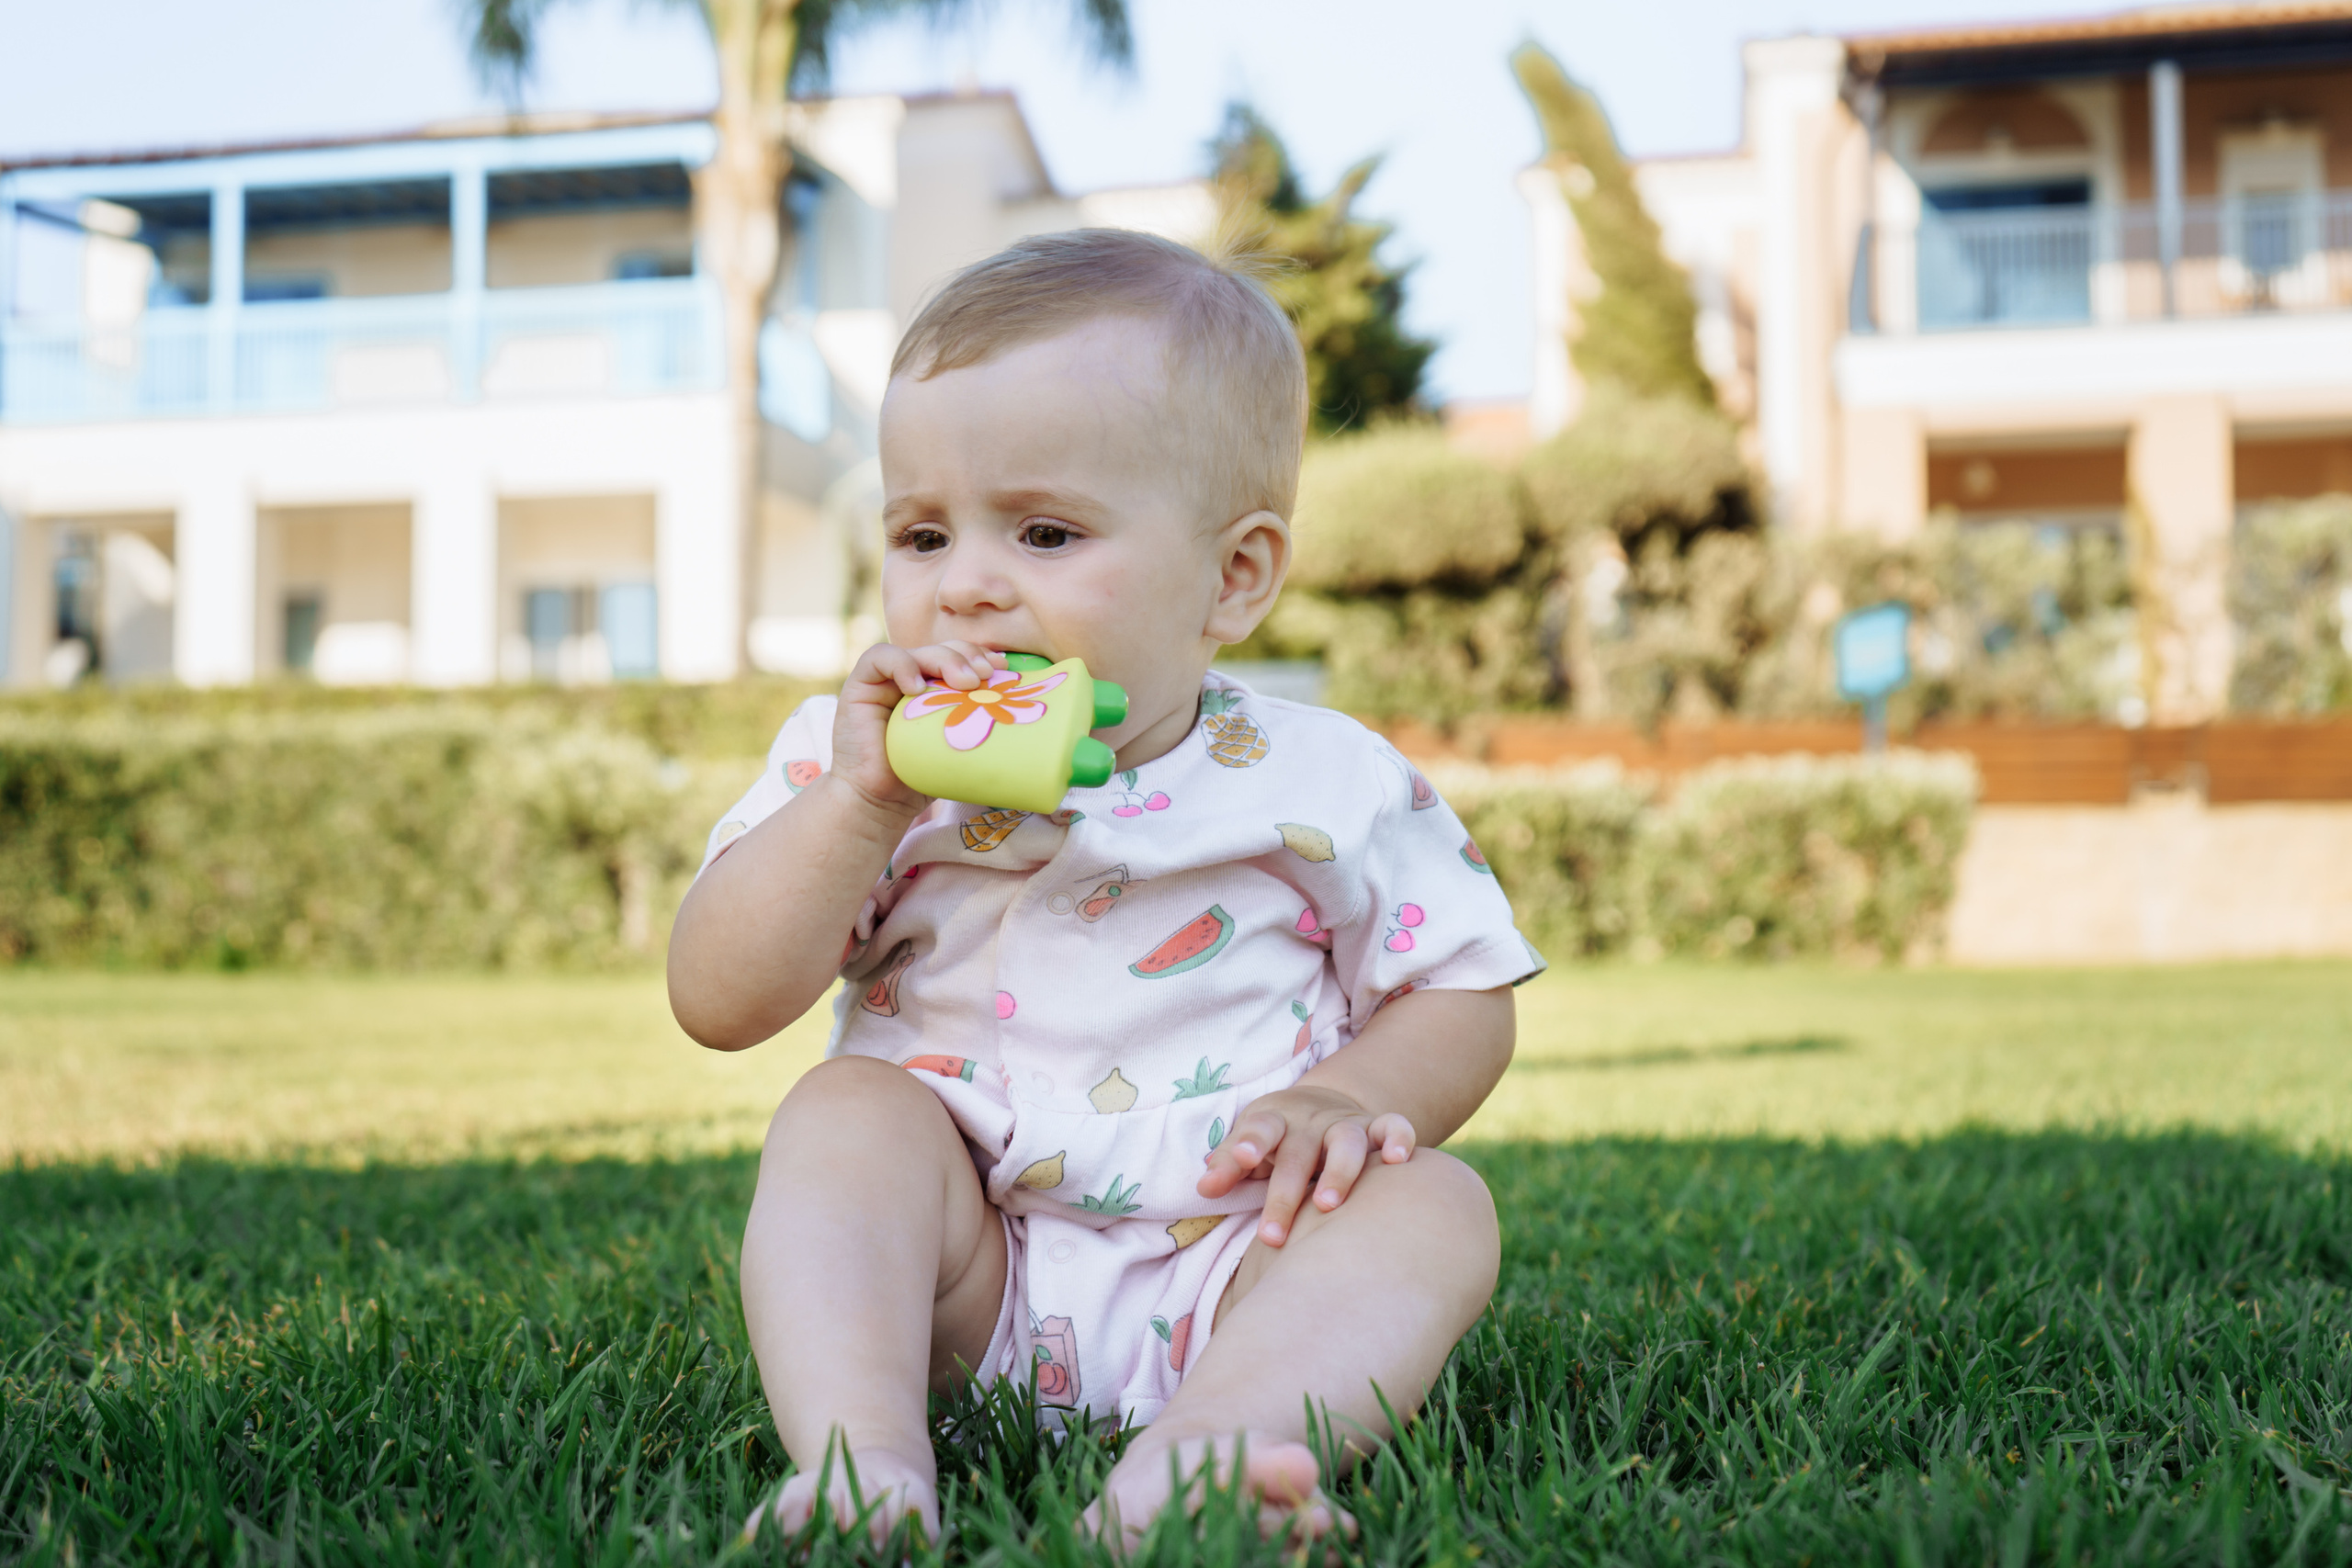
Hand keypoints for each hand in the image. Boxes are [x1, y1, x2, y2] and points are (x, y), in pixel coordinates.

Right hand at [828, 641, 1004, 817]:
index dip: (981, 656)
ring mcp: (885, 680)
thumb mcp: (959, 747)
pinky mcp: (860, 685)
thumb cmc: (921, 778)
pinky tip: (917, 687)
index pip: (960, 657)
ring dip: (945, 659)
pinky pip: (879, 658)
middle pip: (943, 649)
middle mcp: (912, 679)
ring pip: (918, 651)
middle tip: (985, 677)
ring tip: (964, 682)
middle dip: (968, 656)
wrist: (878, 802)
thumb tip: (1035, 730)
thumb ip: (981, 729)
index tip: (1003, 670)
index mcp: (936, 689)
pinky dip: (902, 666)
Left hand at [1195, 1085, 1415, 1246]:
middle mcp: (1310, 1121)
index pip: (1260, 1129)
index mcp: (1275, 1122)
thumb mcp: (1250, 1147)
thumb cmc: (1277, 1141)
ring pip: (1347, 1141)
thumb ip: (1228, 1166)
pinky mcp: (1376, 1128)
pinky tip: (1397, 1160)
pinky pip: (1394, 1127)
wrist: (1322, 1105)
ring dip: (1338, 1171)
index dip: (1249, 1143)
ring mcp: (1346, 1123)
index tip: (1241, 1158)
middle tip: (1272, 1235)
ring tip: (1328, 1205)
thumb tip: (1203, 1189)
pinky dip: (1398, 1138)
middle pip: (1298, 1152)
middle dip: (1285, 1193)